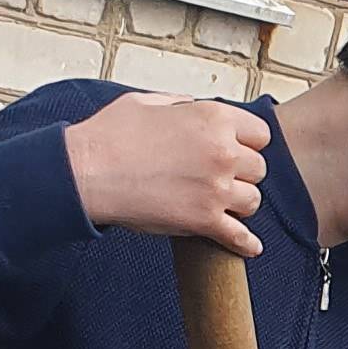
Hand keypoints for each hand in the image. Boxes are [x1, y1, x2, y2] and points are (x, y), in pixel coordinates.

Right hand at [67, 92, 266, 252]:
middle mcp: (223, 151)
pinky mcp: (204, 220)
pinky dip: (245, 243)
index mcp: (214, 118)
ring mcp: (216, 188)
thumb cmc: (110, 136)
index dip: (247, 143)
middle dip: (241, 174)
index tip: (236, 151)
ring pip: (252, 201)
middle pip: (258, 169)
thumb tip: (193, 107)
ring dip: (238, 204)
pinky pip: (239, 236)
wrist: (86, 172)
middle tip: (220, 179)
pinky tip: (250, 246)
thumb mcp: (148, 102)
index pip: (260, 134)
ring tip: (220, 204)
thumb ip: (181, 104)